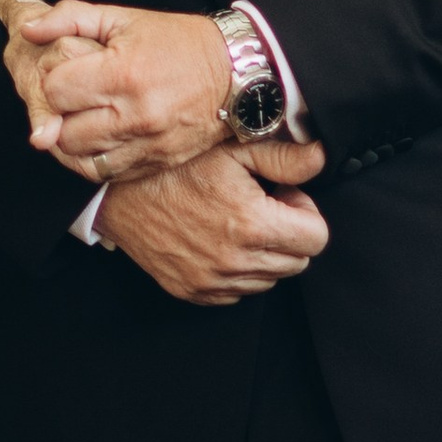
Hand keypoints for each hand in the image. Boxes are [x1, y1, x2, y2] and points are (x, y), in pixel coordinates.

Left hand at [15, 0, 301, 187]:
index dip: (54, 80)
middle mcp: (134, 115)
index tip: (68, 72)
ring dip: (71, 141)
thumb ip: (70, 18)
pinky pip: (106, 174)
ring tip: (80, 120)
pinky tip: (96, 140)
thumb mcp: (124, 17)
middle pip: (63, 132)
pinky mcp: (156, 162)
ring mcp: (147, 144)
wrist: (239, 72)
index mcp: (123, 73)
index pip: (56, 90)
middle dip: (59, 114)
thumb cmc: (180, 42)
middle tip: (71, 99)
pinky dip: (93, 160)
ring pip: (80, 159)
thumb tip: (29, 30)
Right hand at [97, 147, 329, 307]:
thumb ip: (284, 157)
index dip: (305, 212)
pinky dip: (237, 270)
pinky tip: (218, 239)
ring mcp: (213, 281)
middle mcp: (235, 261)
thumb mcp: (233, 148)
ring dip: (264, 253)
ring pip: (269, 279)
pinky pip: (237, 292)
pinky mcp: (194, 291)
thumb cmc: (176, 165)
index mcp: (252, 225)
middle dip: (288, 233)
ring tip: (236, 221)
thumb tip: (321, 158)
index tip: (281, 196)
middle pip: (297, 262)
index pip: (317, 238)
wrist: (120, 191)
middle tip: (261, 205)